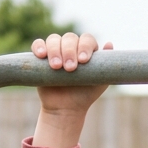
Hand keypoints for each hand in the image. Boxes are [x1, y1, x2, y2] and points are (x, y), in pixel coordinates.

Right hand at [31, 32, 113, 147]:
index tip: (84, 61)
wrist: (65, 109)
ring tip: (56, 67)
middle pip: (69, 38)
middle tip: (70, 68)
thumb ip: (106, 65)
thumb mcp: (100, 82)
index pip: (86, 39)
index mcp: (86, 50)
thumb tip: (109, 43)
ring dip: (55, 50)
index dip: (85, 46)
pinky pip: (38, 45)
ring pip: (53, 39)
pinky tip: (41, 55)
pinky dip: (38, 47)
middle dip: (69, 51)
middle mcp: (71, 47)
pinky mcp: (41, 57)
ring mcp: (56, 50)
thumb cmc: (85, 95)